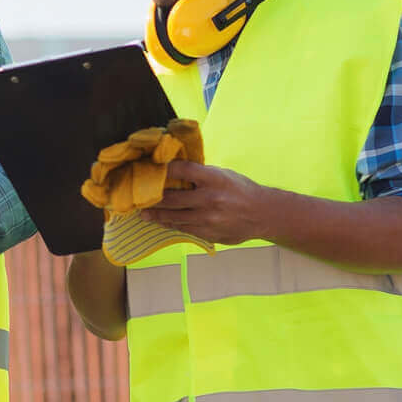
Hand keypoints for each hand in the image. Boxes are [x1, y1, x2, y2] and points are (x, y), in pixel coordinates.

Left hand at [140, 161, 270, 245]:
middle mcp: (210, 198)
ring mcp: (208, 218)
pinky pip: (184, 229)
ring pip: (174, 217)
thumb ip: (200, 174)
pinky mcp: (209, 232)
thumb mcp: (223, 175)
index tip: (150, 169)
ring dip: (157, 215)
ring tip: (144, 213)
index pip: (182, 170)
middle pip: (171, 198)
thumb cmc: (240, 190)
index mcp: (214, 178)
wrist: (263, 214)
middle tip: (138, 198)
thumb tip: (174, 170)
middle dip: (152, 199)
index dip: (163, 170)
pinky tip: (163, 222)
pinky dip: (171, 225)